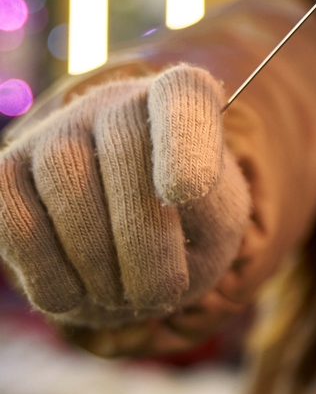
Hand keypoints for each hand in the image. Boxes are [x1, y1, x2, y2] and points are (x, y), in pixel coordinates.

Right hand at [0, 65, 250, 329]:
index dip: (184, 143)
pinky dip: (43, 268)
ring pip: (63, 177)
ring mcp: (57, 131)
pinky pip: (14, 214)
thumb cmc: (189, 227)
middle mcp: (116, 103)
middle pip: (123, 148)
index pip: (184, 96)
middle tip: (159, 294)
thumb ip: (206, 219)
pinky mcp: (9, 170)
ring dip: (94, 257)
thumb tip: (158, 209)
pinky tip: (72, 296)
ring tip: (120, 297)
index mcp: (182, 103)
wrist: (137, 241)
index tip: (186, 193)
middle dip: (141, 238)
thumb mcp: (218, 226)